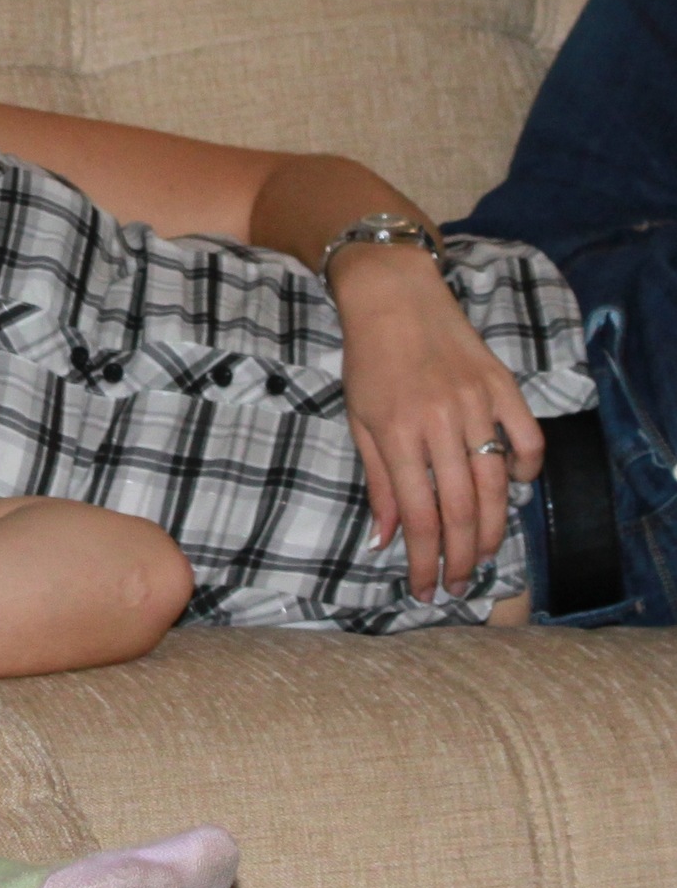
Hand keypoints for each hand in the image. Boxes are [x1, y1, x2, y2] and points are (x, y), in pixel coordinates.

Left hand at [333, 247, 543, 600]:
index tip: (427, 588)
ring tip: (483, 555)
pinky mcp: (503, 387)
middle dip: (461, 557)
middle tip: (458, 584)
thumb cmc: (368, 362)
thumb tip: (386, 539)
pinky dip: (526, 470)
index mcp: (397, 434)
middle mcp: (439, 423)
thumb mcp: (359, 421)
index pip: (418, 515)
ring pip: (496, 485)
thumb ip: (377, 481)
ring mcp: (476, 404)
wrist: (394, 298)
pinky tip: (512, 490)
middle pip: (461, 509)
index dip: (425, 560)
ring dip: (493, 529)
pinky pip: (527, 440)